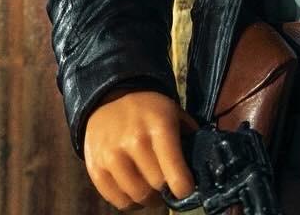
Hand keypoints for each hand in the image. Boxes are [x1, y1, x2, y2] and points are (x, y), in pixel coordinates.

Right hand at [82, 88, 197, 209]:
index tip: (184, 187)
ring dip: (147, 198)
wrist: (109, 98)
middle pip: (157, 187)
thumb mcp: (175, 114)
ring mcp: (111, 155)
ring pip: (137, 197)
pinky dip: (128, 201)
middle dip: (165, 189)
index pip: (176, 176)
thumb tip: (203, 169)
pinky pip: (116, 200)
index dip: (184, 188)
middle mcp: (134, 141)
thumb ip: (191, 139)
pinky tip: (133, 189)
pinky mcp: (95, 167)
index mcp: (159, 127)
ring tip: (150, 188)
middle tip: (166, 183)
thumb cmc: (149, 111)